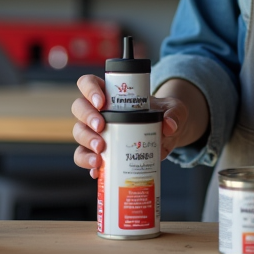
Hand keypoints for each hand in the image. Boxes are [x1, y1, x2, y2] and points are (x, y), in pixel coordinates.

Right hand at [70, 74, 185, 177]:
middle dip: (87, 118)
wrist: (167, 135)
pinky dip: (88, 164)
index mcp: (110, 92)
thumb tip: (169, 125)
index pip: (89, 83)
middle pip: (79, 107)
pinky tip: (97, 171)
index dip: (90, 89)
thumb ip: (174, 114)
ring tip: (100, 155)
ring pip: (79, 132)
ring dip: (86, 142)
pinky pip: (85, 157)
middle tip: (101, 128)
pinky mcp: (99, 151)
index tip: (101, 102)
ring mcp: (96, 131)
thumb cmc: (165, 114)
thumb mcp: (174, 109)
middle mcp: (98, 110)